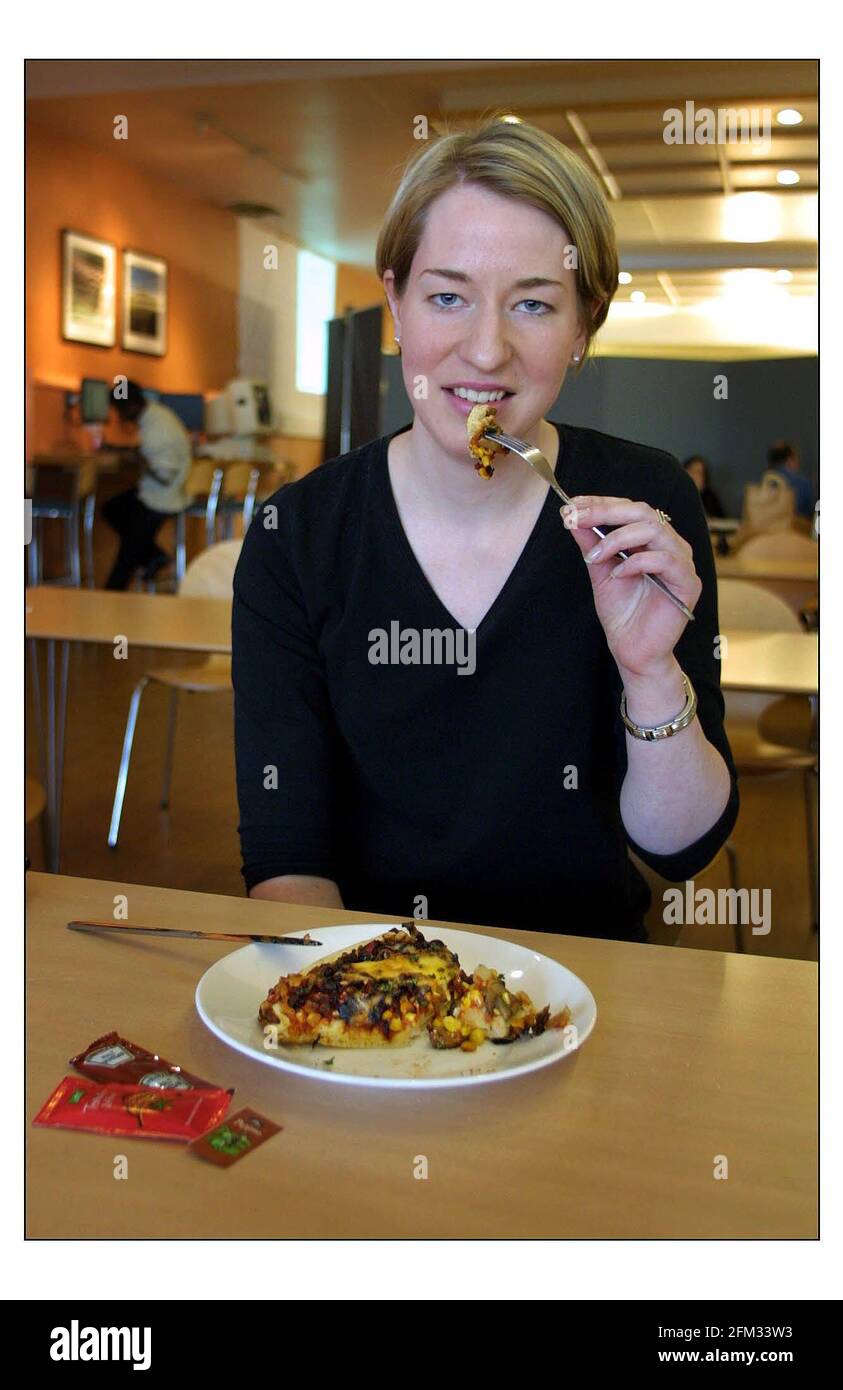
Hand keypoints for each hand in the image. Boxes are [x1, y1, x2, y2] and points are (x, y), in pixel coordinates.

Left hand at [562, 495, 701, 678]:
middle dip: (606, 512)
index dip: (602, 503)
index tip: (573, 505)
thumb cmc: (621, 613)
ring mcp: (682, 563)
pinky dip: (636, 563)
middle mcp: (671, 546)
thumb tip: (573, 517)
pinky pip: (664, 560)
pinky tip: (617, 575)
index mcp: (653, 540)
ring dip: (617, 538)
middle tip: (577, 518)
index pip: (631, 509)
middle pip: (643, 512)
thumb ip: (591, 544)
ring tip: (594, 555)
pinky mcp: (688, 583)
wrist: (632, 650)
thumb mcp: (600, 572)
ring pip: (654, 530)